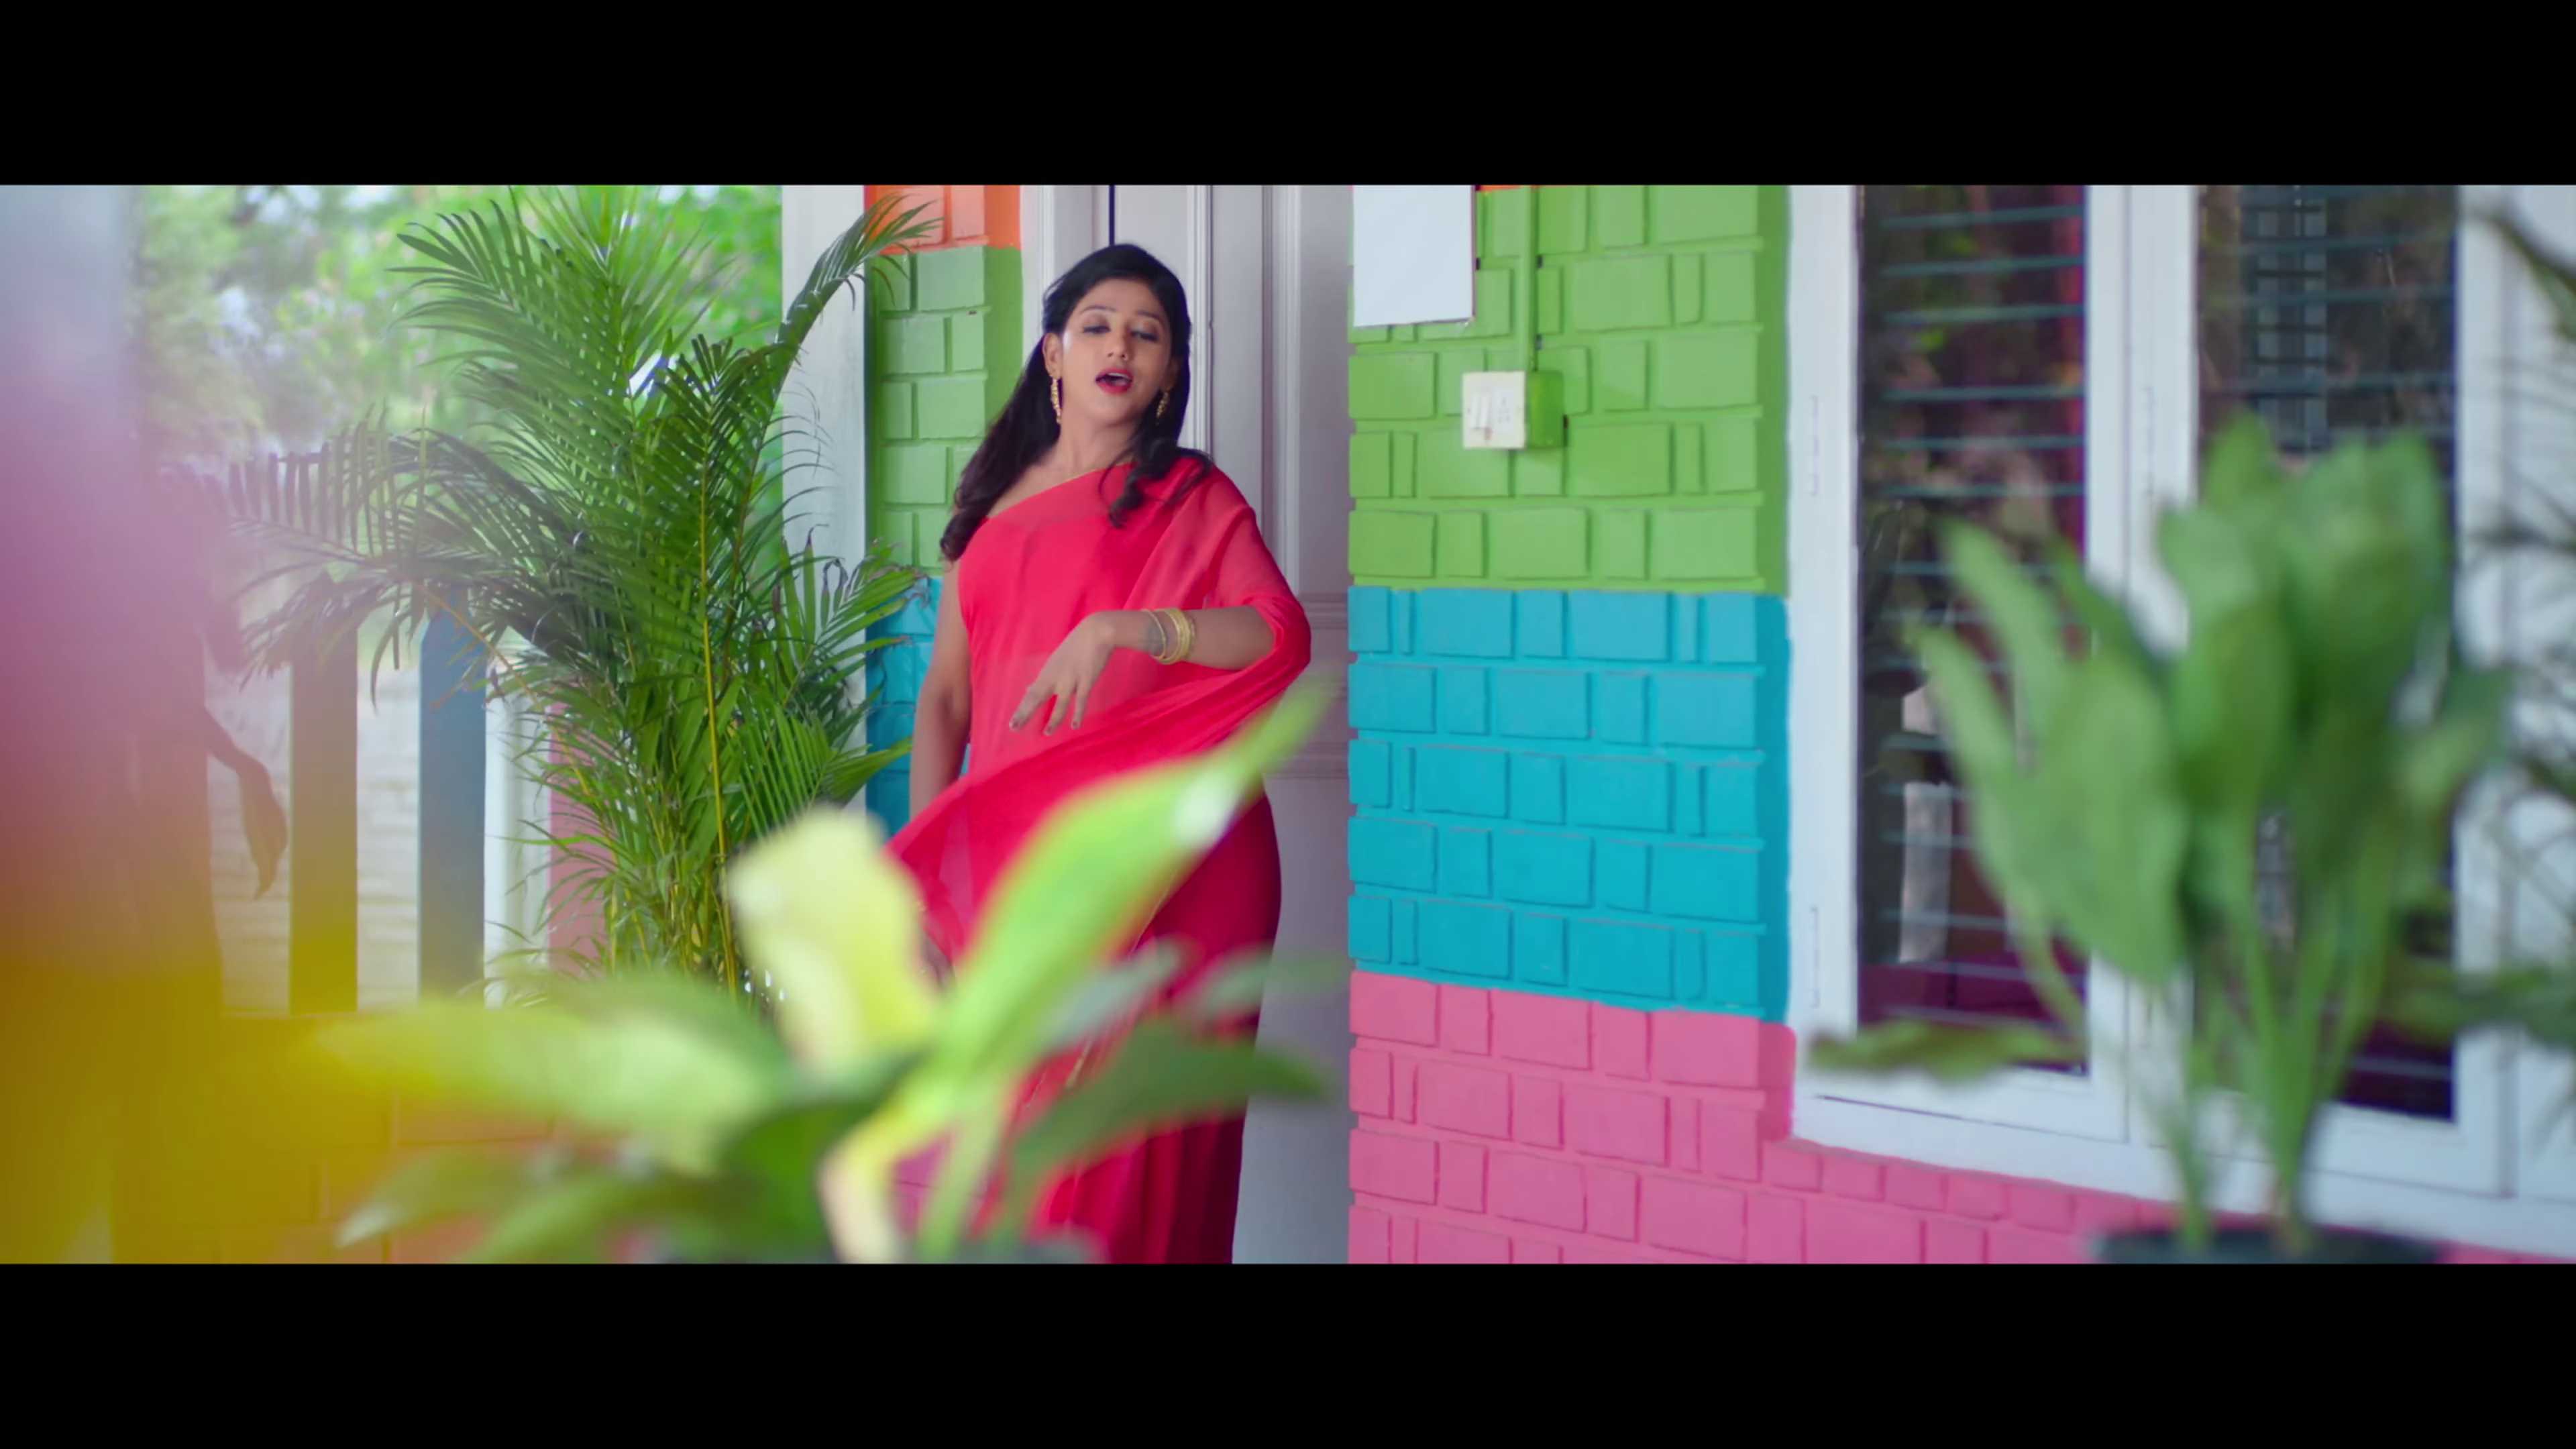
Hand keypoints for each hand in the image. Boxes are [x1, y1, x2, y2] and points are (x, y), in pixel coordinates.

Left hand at [1011, 613, 1123, 733]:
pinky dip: (1078, 714)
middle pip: (1036, 698)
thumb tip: (1028, 689)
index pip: (1031, 694)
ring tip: (1047, 733)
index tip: (1012, 724)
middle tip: (1014, 728)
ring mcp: (1070, 680)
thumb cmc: (1076, 646)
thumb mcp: (1056, 660)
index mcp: (1047, 672)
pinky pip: (1081, 701)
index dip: (1021, 710)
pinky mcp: (1086, 681)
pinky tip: (1076, 725)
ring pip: (1059, 704)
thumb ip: (1045, 677)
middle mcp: (1055, 677)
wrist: (1096, 632)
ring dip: (1053, 720)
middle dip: (1025, 714)